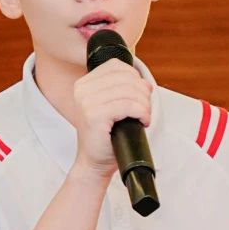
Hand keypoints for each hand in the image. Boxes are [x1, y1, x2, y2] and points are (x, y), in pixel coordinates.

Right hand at [71, 59, 150, 177]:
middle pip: (126, 78)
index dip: (135, 78)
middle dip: (143, 93)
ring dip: (145, 105)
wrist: (94, 163)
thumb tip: (146, 83)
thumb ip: (124, 90)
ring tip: (144, 117)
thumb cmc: (106, 137)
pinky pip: (128, 105)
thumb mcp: (113, 107)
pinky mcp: (94, 115)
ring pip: (130, 92)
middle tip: (145, 110)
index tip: (140, 95)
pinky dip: (142, 112)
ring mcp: (86, 102)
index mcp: (84, 84)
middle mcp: (82, 90)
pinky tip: (142, 121)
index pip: (116, 66)